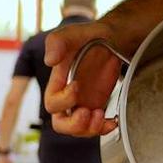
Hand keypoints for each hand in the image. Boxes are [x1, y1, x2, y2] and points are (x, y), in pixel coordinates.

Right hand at [43, 21, 123, 136]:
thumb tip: (49, 61)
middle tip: (88, 112)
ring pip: (79, 129)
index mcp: (58, 82)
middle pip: (61, 124)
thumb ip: (57, 42)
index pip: (53, 104)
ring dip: (90, 129)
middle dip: (74, 125)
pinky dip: (104, 128)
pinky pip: (96, 126)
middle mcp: (68, 96)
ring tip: (101, 115)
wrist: (111, 38)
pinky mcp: (97, 105)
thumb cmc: (88, 35)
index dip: (64, 100)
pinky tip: (112, 121)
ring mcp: (83, 103)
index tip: (78, 86)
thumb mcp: (72, 33)